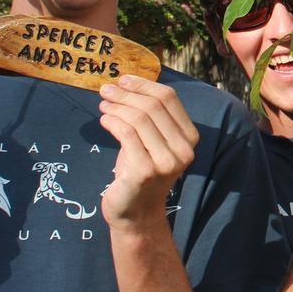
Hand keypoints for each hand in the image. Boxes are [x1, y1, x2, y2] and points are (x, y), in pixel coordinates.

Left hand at [98, 76, 199, 228]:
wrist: (135, 212)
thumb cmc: (139, 170)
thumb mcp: (151, 141)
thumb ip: (149, 116)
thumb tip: (127, 82)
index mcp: (189, 138)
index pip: (169, 98)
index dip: (144, 85)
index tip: (124, 79)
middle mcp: (183, 150)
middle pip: (153, 106)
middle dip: (126, 93)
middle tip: (106, 90)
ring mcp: (166, 162)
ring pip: (139, 118)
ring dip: (116, 106)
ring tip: (103, 105)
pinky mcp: (145, 171)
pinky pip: (126, 134)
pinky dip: (112, 121)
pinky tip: (104, 120)